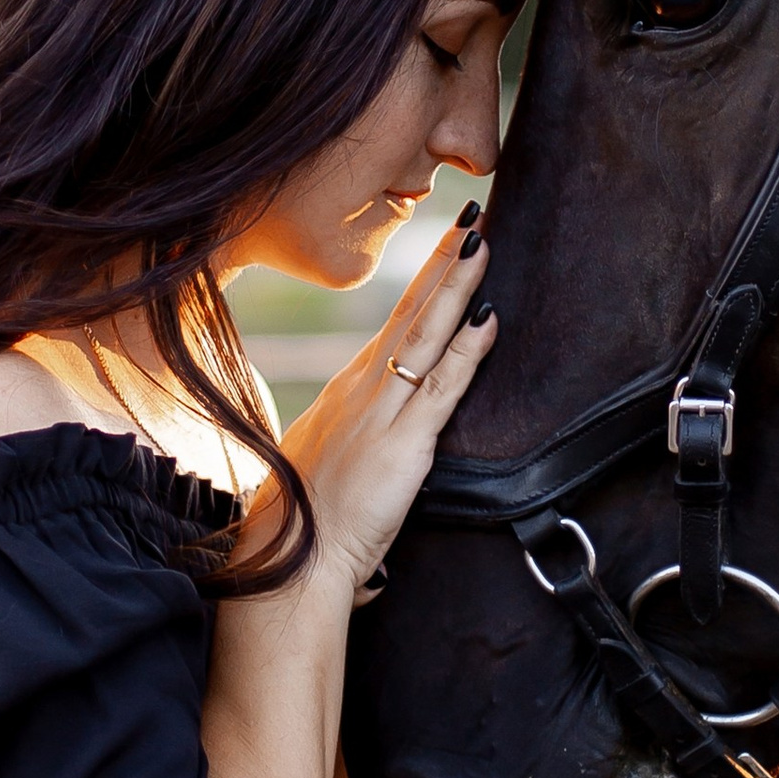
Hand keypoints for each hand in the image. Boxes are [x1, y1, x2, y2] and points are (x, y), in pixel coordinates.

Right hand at [264, 219, 495, 597]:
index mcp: (349, 390)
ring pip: (426, 336)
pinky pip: (442, 389)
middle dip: (441, 263)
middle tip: (470, 217)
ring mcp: (382, 413)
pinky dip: (468, 351)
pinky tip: (488, 319)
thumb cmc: (305, 519)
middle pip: (411, 314)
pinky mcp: (402, 445)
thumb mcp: (326, 457)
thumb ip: (352, 433)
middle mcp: (363, 389)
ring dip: (455, 287)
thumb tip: (366, 429)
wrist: (290, 560)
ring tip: (480, 242)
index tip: (447, 245)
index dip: (424, 283)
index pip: (395, 323)